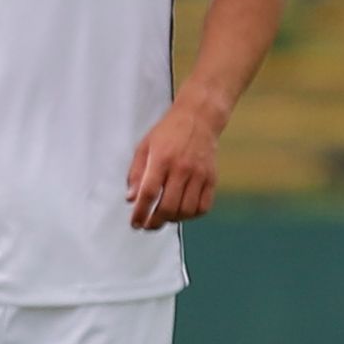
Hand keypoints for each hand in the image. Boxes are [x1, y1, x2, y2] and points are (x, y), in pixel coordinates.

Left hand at [124, 96, 224, 228]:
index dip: (140, 212)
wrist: (198, 119)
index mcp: (161, 159)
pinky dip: (192, 215)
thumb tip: (131, 199)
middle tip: (148, 225)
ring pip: (186, 210)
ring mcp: (199, 174)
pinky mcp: (211, 178)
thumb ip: (136, 173)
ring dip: (173, 220)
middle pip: (168, 206)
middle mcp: (181, 168)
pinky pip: (203, 206)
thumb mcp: (144, 146)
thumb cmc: (168, 132)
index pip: (149, 193)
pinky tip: (183, 212)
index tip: (135, 223)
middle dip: (155, 222)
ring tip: (164, 218)